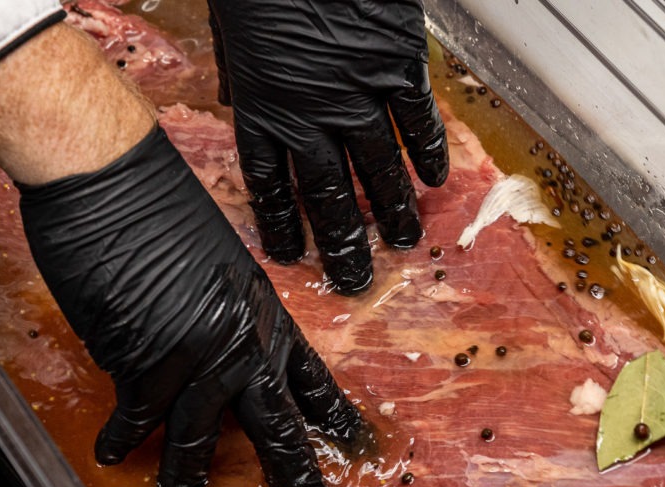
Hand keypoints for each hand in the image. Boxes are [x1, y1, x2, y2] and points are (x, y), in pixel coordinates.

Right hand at [18, 126, 361, 486]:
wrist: (112, 175)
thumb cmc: (156, 202)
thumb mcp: (212, 258)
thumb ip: (220, 309)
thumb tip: (205, 347)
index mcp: (262, 309)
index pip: (308, 372)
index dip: (330, 411)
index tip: (351, 438)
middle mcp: (240, 339)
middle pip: (277, 422)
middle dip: (294, 473)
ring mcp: (196, 356)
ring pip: (200, 438)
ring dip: (187, 474)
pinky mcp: (144, 364)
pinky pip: (137, 420)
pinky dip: (120, 439)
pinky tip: (110, 454)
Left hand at [208, 0, 448, 293]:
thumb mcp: (229, 28)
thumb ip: (234, 74)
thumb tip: (230, 100)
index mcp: (262, 108)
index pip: (271, 185)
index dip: (281, 224)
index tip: (292, 254)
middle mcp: (310, 115)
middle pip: (328, 195)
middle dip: (343, 244)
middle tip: (356, 279)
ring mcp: (357, 94)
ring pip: (378, 170)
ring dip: (392, 210)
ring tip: (406, 242)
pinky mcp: (396, 67)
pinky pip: (417, 122)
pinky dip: (428, 153)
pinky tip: (435, 181)